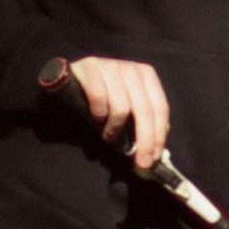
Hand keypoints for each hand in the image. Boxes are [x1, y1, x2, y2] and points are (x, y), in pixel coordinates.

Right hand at [49, 54, 170, 173]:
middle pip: (144, 109)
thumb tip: (156, 149)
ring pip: (121, 107)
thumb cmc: (104, 99)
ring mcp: (110, 65)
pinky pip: (99, 98)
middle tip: (139, 163)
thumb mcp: (128, 109)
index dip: (158, 135)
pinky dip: (99, 115)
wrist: (68, 82)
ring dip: (115, 130)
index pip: (159, 108)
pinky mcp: (90, 67)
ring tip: (109, 136)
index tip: (152, 159)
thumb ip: (144, 124)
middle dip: (144, 140)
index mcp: (147, 75)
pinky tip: (96, 118)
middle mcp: (131, 68)